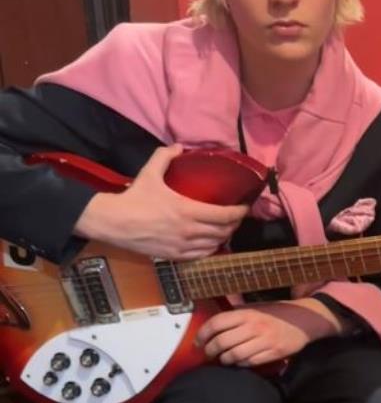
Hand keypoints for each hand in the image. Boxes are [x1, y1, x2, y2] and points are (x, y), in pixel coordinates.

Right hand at [74, 144, 248, 259]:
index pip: (225, 215)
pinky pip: (201, 255)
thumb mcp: (150, 173)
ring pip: (215, 245)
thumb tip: (179, 146)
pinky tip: (211, 242)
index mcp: (188, 211)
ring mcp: (183, 246)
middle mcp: (189, 231)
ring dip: (224, 237)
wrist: (113, 223)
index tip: (245, 206)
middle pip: (224, 232)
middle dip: (235, 224)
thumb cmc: (134, 198)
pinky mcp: (174, 256)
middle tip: (237, 216)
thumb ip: (165, 156)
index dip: (240, 212)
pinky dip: (211, 249)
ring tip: (226, 228)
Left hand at [196, 299, 343, 365]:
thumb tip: (212, 324)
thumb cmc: (277, 314)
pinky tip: (239, 361)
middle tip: (208, 353)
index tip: (198, 341)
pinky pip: (249, 362)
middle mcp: (254, 326)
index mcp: (247, 313)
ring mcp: (264, 340)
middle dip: (210, 350)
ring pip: (234, 355)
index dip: (203, 334)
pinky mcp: (273, 352)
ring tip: (223, 359)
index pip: (217, 323)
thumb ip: (237, 314)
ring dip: (224, 360)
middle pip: (221, 342)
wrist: (305, 320)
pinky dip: (240, 364)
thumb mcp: (256, 308)